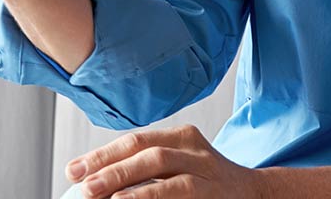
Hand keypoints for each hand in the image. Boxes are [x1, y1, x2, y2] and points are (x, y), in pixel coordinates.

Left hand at [65, 124, 264, 198]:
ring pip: (169, 178)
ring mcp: (209, 176)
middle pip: (151, 154)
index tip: (73, 170)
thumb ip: (146, 168)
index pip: (138, 140)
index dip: (104, 154)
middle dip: (113, 169)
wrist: (256, 195)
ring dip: (134, 191)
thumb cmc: (207, 184)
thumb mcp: (181, 164)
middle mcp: (197, 152)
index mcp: (184, 137)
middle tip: (83, 186)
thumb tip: (93, 180)